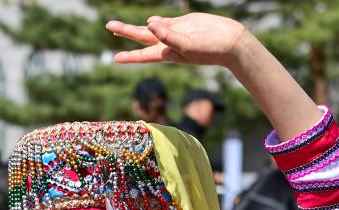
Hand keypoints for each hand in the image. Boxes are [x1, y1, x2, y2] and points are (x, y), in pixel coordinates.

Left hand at [106, 13, 249, 67]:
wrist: (229, 42)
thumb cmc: (210, 49)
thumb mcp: (186, 45)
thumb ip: (167, 35)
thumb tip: (150, 24)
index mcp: (167, 54)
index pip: (143, 55)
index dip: (129, 56)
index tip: (114, 58)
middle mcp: (167, 45)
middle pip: (141, 37)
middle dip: (125, 32)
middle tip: (109, 25)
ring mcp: (174, 33)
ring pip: (150, 29)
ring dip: (135, 28)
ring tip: (118, 27)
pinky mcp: (183, 24)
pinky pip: (164, 23)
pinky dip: (155, 22)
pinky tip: (149, 21)